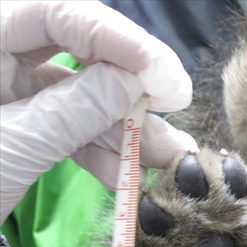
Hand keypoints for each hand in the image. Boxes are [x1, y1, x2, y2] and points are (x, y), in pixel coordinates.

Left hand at [0, 1, 198, 222]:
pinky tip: (130, 175)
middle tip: (176, 107)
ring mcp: (7, 91)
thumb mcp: (14, 147)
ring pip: (80, 96)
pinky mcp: (21, 125)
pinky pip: (69, 127)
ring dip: (126, 128)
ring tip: (171, 158)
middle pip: (78, 51)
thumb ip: (78, 109)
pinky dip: (101, 150)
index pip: (57, 12)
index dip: (118, 39)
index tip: (164, 76)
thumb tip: (139, 82)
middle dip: (130, 86)